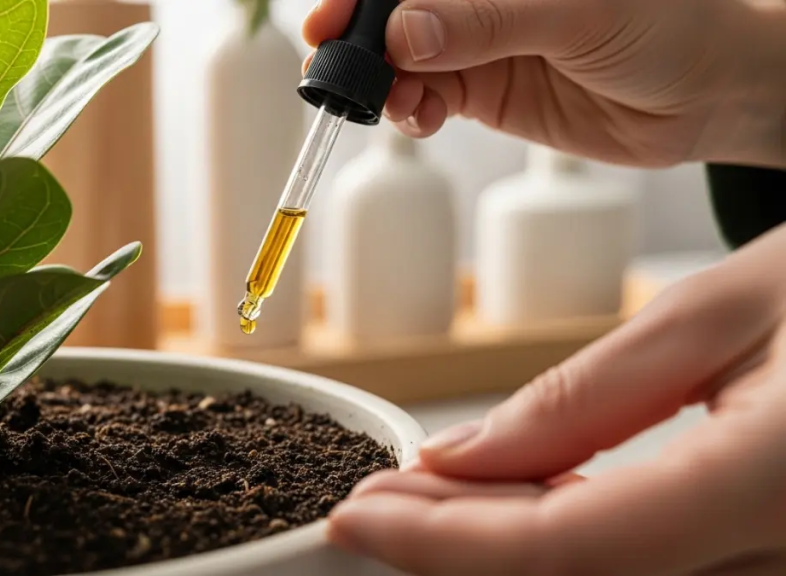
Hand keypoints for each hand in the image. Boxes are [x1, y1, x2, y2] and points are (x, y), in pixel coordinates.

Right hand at [302, 0, 785, 168]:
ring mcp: (476, 42)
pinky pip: (424, 98)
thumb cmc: (666, 25)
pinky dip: (409, 112)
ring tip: (392, 103)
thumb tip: (405, 33)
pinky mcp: (481, 89)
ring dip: (382, 85)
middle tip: (335, 72)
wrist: (705, 95)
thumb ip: (487, 21)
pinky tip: (418, 118)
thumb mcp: (575, 13)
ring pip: (401, 60)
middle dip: (360, 42)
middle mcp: (479, 1)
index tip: (332, 21)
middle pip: (394, 15)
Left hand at [327, 220, 785, 575]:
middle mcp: (783, 554)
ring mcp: (779, 567)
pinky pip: (648, 568)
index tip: (354, 519)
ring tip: (425, 497)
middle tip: (377, 503)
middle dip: (456, 548)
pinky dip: (565, 541)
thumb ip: (586, 400)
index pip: (568, 547)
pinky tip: (513, 502)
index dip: (444, 543)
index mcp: (774, 482)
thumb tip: (460, 458)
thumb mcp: (719, 315)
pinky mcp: (769, 559)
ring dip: (501, 549)